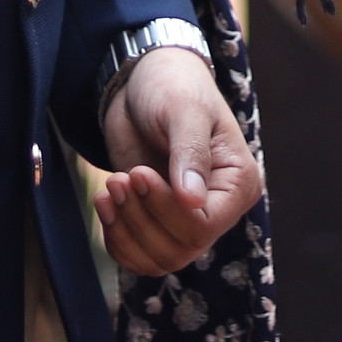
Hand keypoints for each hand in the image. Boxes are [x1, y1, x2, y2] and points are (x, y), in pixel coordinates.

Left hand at [94, 47, 260, 274]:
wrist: (144, 81)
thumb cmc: (173, 86)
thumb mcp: (185, 111)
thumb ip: (190, 153)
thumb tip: (192, 201)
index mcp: (238, 184)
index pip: (204, 225)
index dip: (165, 209)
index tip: (137, 173)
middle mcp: (218, 209)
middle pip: (181, 249)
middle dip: (141, 219)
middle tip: (118, 179)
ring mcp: (186, 219)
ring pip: (159, 259)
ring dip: (125, 229)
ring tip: (109, 186)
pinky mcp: (156, 220)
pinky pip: (138, 255)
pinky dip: (116, 238)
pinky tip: (104, 201)